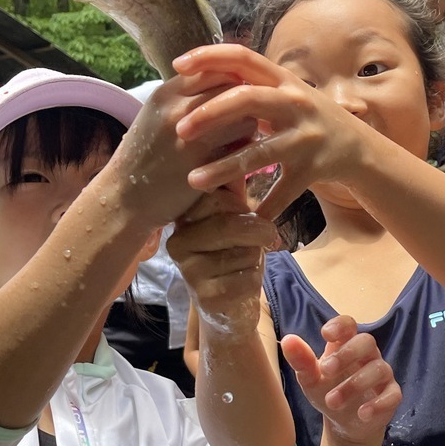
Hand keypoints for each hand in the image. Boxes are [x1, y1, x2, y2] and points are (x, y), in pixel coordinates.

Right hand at [104, 67, 261, 227]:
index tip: (237, 95)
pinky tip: (237, 160)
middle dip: (246, 101)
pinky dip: (245, 152)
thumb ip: (187, 98)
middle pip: (234, 88)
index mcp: (166, 93)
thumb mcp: (158, 116)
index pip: (214, 68)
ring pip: (245, 117)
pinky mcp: (204, 163)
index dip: (232, 80)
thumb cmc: (146, 157)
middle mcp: (178, 108)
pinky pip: (242, 148)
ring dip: (250, 127)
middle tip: (246, 118)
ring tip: (240, 140)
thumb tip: (230, 81)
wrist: (125, 199)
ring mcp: (192, 136)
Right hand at [167, 186, 278, 334]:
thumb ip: (233, 183)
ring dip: (257, 257)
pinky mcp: (205, 297)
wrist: (229, 307)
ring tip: (245, 261)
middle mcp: (178, 242)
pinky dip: (255, 278)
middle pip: (230, 224)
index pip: (215, 196)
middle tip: (266, 236)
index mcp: (184, 217)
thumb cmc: (234, 253)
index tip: (245, 212)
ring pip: (244, 252)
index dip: (240, 204)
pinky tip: (242, 283)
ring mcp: (188, 271)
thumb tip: (240, 138)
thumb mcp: (233, 214)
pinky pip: (247, 278)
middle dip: (259, 229)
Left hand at [171, 44, 375, 218]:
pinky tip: (243, 218)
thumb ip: (253, 87)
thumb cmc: (309, 121)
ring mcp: (306, 136)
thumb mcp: (286, 96)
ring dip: (224, 169)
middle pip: (247, 99)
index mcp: (283, 80)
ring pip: (259, 153)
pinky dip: (264, 207)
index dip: (209, 57)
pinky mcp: (314, 168)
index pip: (243, 58)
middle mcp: (296, 103)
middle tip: (179, 131)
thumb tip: (204, 75)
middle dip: (209, 114)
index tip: (178, 66)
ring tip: (193, 181)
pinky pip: (283, 191)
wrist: (358, 148)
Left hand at [281, 316, 400, 445]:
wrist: (344, 424)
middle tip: (326, 370)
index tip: (326, 334)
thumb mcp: (310, 380)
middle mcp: (367, 355)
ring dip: (355, 384)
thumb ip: (301, 361)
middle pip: (367, 342)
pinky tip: (362, 414)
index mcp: (346, 345)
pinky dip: (378, 404)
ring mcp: (382, 374)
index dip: (340, 325)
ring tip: (332, 401)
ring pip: (378, 369)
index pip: (349, 325)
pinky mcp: (391, 395)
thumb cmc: (327, 393)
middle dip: (347, 354)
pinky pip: (392, 394)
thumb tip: (288, 339)